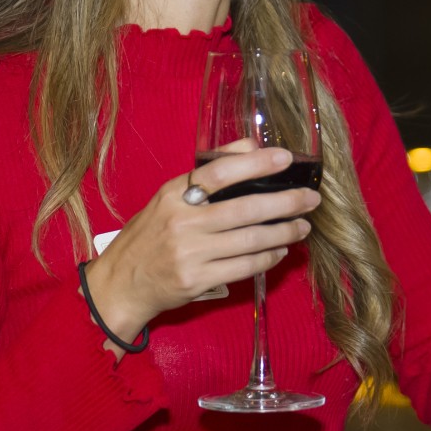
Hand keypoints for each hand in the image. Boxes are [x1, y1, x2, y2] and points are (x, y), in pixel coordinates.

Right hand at [85, 145, 316, 343]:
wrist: (119, 284)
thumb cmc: (149, 236)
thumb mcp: (169, 197)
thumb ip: (208, 171)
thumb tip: (251, 146)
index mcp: (174, 194)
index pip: (220, 172)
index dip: (256, 163)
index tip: (285, 158)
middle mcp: (182, 221)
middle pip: (245, 208)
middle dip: (286, 203)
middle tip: (311, 199)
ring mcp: (189, 253)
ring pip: (250, 240)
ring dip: (284, 232)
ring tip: (303, 226)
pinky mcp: (197, 280)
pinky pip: (244, 266)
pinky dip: (268, 257)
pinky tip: (280, 250)